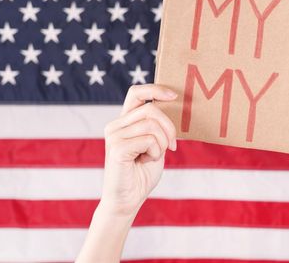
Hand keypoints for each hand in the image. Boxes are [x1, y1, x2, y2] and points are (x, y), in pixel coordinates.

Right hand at [100, 84, 177, 216]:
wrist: (128, 200)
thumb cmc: (142, 173)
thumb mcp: (155, 144)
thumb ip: (158, 126)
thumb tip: (173, 106)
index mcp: (124, 121)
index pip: (136, 93)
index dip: (156, 89)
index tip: (174, 96)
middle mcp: (115, 125)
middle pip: (151, 109)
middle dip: (169, 127)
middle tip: (172, 146)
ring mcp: (114, 136)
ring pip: (152, 124)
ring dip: (162, 143)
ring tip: (154, 156)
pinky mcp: (117, 148)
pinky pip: (149, 140)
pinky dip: (156, 152)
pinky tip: (146, 161)